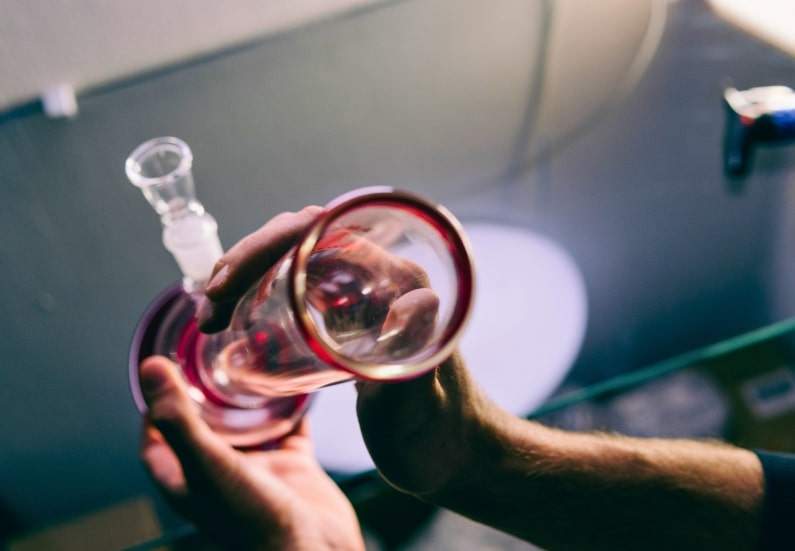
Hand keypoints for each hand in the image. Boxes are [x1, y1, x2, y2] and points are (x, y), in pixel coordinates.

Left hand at [139, 356, 364, 550]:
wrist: (312, 550)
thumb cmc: (253, 520)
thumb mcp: (208, 465)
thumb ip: (179, 420)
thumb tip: (151, 369)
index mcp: (188, 480)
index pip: (157, 439)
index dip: (153, 408)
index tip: (159, 373)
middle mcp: (220, 473)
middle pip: (203, 428)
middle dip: (203, 395)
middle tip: (206, 358)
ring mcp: (259, 470)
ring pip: (248, 427)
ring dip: (247, 400)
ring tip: (249, 361)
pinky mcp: (294, 468)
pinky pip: (292, 429)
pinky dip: (292, 407)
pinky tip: (296, 385)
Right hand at [198, 206, 504, 499]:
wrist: (455, 457)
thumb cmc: (438, 437)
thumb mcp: (419, 403)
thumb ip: (417, 355)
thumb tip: (422, 298)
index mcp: (399, 283)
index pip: (323, 233)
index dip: (265, 246)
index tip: (223, 287)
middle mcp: (383, 278)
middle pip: (302, 237)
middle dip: (246, 259)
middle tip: (209, 307)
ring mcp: (365, 296)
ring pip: (296, 258)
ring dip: (248, 273)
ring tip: (212, 313)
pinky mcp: (353, 318)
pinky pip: (301, 285)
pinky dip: (262, 290)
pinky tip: (235, 315)